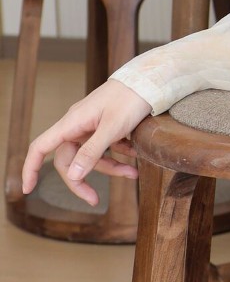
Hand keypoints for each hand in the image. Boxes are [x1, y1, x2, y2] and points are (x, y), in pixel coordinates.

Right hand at [22, 80, 152, 206]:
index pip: (40, 147)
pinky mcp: (107, 127)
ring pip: (92, 156)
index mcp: (71, 124)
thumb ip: (92, 152)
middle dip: (82, 181)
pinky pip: (107, 148)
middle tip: (95, 201)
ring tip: (134, 174)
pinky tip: (137, 155)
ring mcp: (92, 127)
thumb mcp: (112, 128)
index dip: (31, 168)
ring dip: (111, 168)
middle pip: (69, 160)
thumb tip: (74, 175)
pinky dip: (120, 155)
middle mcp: (77, 126)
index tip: (28, 189)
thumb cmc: (130, 100)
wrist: (149, 80)